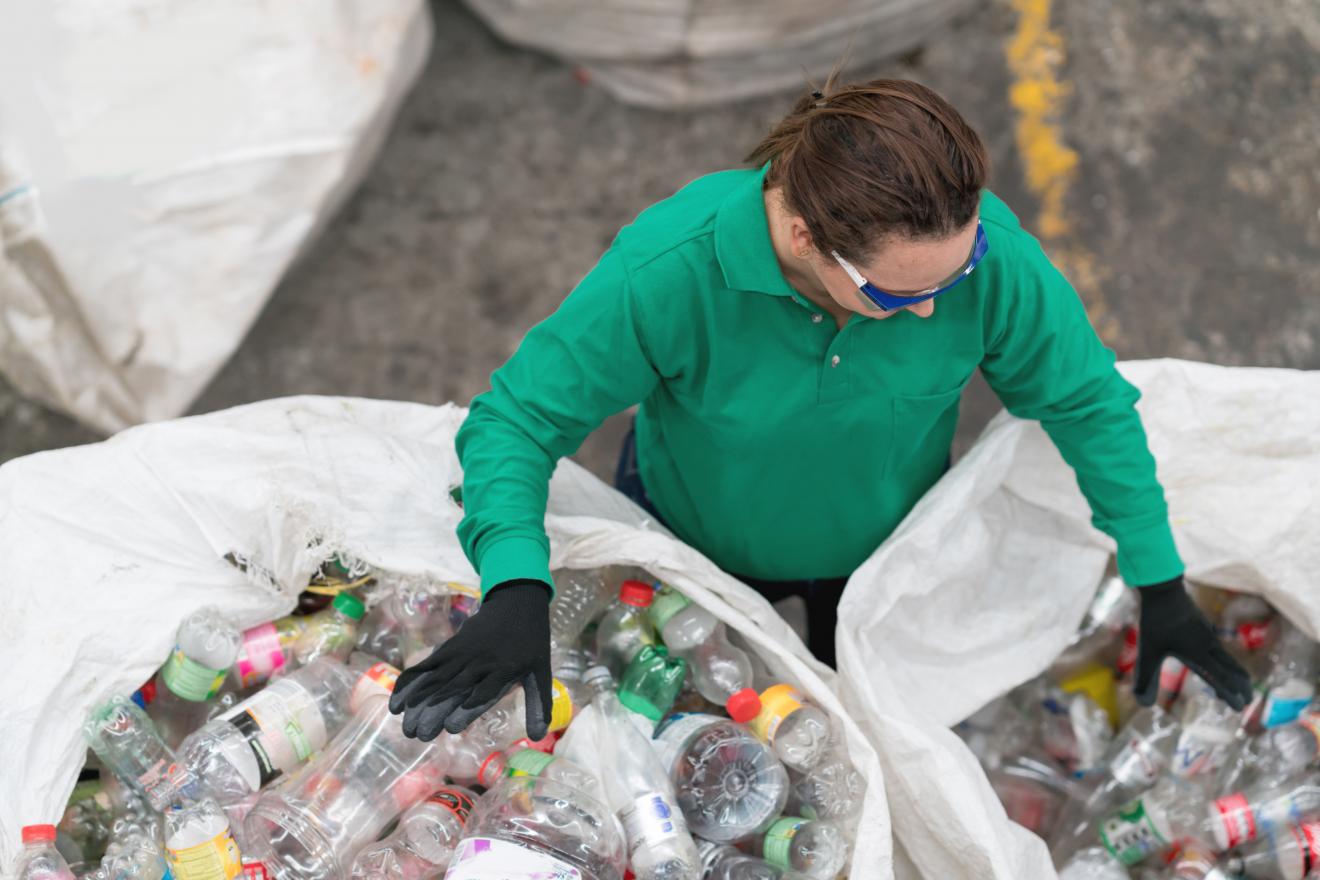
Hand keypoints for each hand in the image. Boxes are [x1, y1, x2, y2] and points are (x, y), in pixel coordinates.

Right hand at [389, 579, 551, 741]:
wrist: (516, 602)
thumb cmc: (531, 642)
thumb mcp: (540, 672)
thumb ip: (537, 704)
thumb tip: (538, 738)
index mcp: (504, 670)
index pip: (484, 692)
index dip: (467, 709)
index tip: (452, 727)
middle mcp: (480, 663)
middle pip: (454, 689)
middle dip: (434, 712)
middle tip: (418, 735)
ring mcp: (461, 654)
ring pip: (436, 680)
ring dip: (418, 702)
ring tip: (405, 726)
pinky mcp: (449, 649)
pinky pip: (426, 667)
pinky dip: (410, 683)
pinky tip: (397, 703)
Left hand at [1133, 576, 1252, 709]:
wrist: (1164, 589)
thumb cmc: (1156, 621)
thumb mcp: (1148, 652)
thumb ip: (1146, 677)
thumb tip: (1141, 702)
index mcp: (1198, 654)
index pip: (1220, 679)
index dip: (1230, 694)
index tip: (1241, 708)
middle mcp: (1208, 646)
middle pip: (1231, 670)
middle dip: (1240, 686)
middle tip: (1247, 700)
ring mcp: (1208, 635)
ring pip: (1227, 658)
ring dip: (1233, 674)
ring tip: (1234, 685)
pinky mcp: (1204, 626)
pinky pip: (1219, 648)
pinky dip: (1224, 661)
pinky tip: (1218, 661)